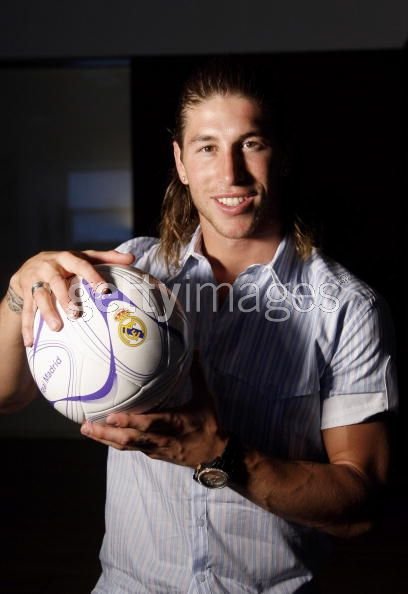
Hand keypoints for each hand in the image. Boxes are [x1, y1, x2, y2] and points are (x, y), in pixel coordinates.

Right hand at [10, 249, 134, 345]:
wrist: (29, 267)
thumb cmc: (66, 264)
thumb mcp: (83, 257)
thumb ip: (107, 257)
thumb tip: (132, 258)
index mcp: (67, 258)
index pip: (81, 265)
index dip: (93, 277)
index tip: (104, 290)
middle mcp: (49, 267)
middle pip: (56, 282)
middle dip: (65, 297)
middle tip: (76, 313)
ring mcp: (35, 280)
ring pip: (39, 296)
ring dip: (46, 313)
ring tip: (57, 328)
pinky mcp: (24, 294)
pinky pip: (25, 312)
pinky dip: (27, 328)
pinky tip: (30, 343)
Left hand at [80, 354, 227, 467]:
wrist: (214, 455)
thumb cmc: (209, 423)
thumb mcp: (206, 398)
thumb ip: (197, 374)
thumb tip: (196, 349)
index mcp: (175, 423)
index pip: (150, 423)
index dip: (130, 421)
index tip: (111, 417)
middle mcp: (162, 438)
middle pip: (130, 440)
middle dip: (107, 434)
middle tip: (86, 426)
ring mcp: (155, 449)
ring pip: (126, 446)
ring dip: (105, 439)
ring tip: (85, 430)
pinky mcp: (152, 454)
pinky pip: (130, 449)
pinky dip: (113, 442)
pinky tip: (100, 435)